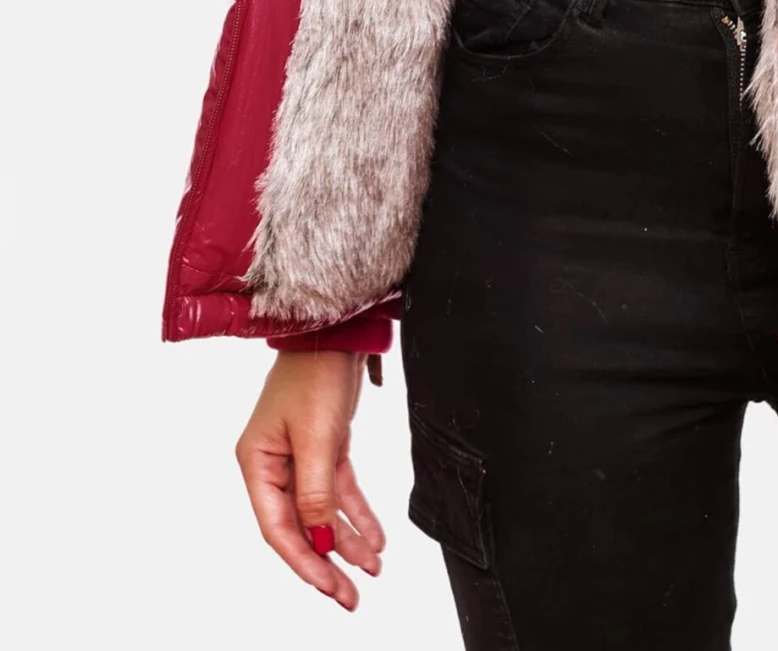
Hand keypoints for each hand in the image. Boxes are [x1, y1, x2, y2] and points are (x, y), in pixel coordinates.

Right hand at [236, 350, 385, 609]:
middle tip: (351, 596)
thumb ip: (316, 492)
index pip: (278, 527)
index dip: (304, 561)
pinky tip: (374, 538)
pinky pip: (340, 490)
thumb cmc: (315, 374)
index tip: (330, 587)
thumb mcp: (317, 438)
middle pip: (300, 525)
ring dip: (347, 540)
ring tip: (372, 569)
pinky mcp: (325, 446)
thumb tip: (322, 538)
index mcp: (257, 463)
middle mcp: (274, 464)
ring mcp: (300, 456)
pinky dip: (357, 513)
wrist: (337, 327)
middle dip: (327, 562)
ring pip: (323, 511)